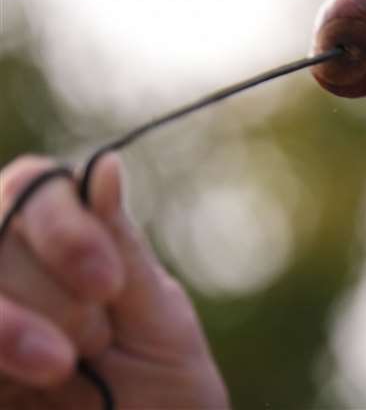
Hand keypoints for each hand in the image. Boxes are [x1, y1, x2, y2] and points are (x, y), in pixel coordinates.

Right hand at [0, 154, 227, 407]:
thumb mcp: (156, 322)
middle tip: (95, 342)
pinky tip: (30, 382)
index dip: (65, 230)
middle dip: (51, 293)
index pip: (32, 187)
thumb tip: (104, 166)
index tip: (107, 285)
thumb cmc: (162, 397)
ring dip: (10, 325)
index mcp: (59, 245)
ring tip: (62, 368)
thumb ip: (121, 249)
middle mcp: (6, 272)